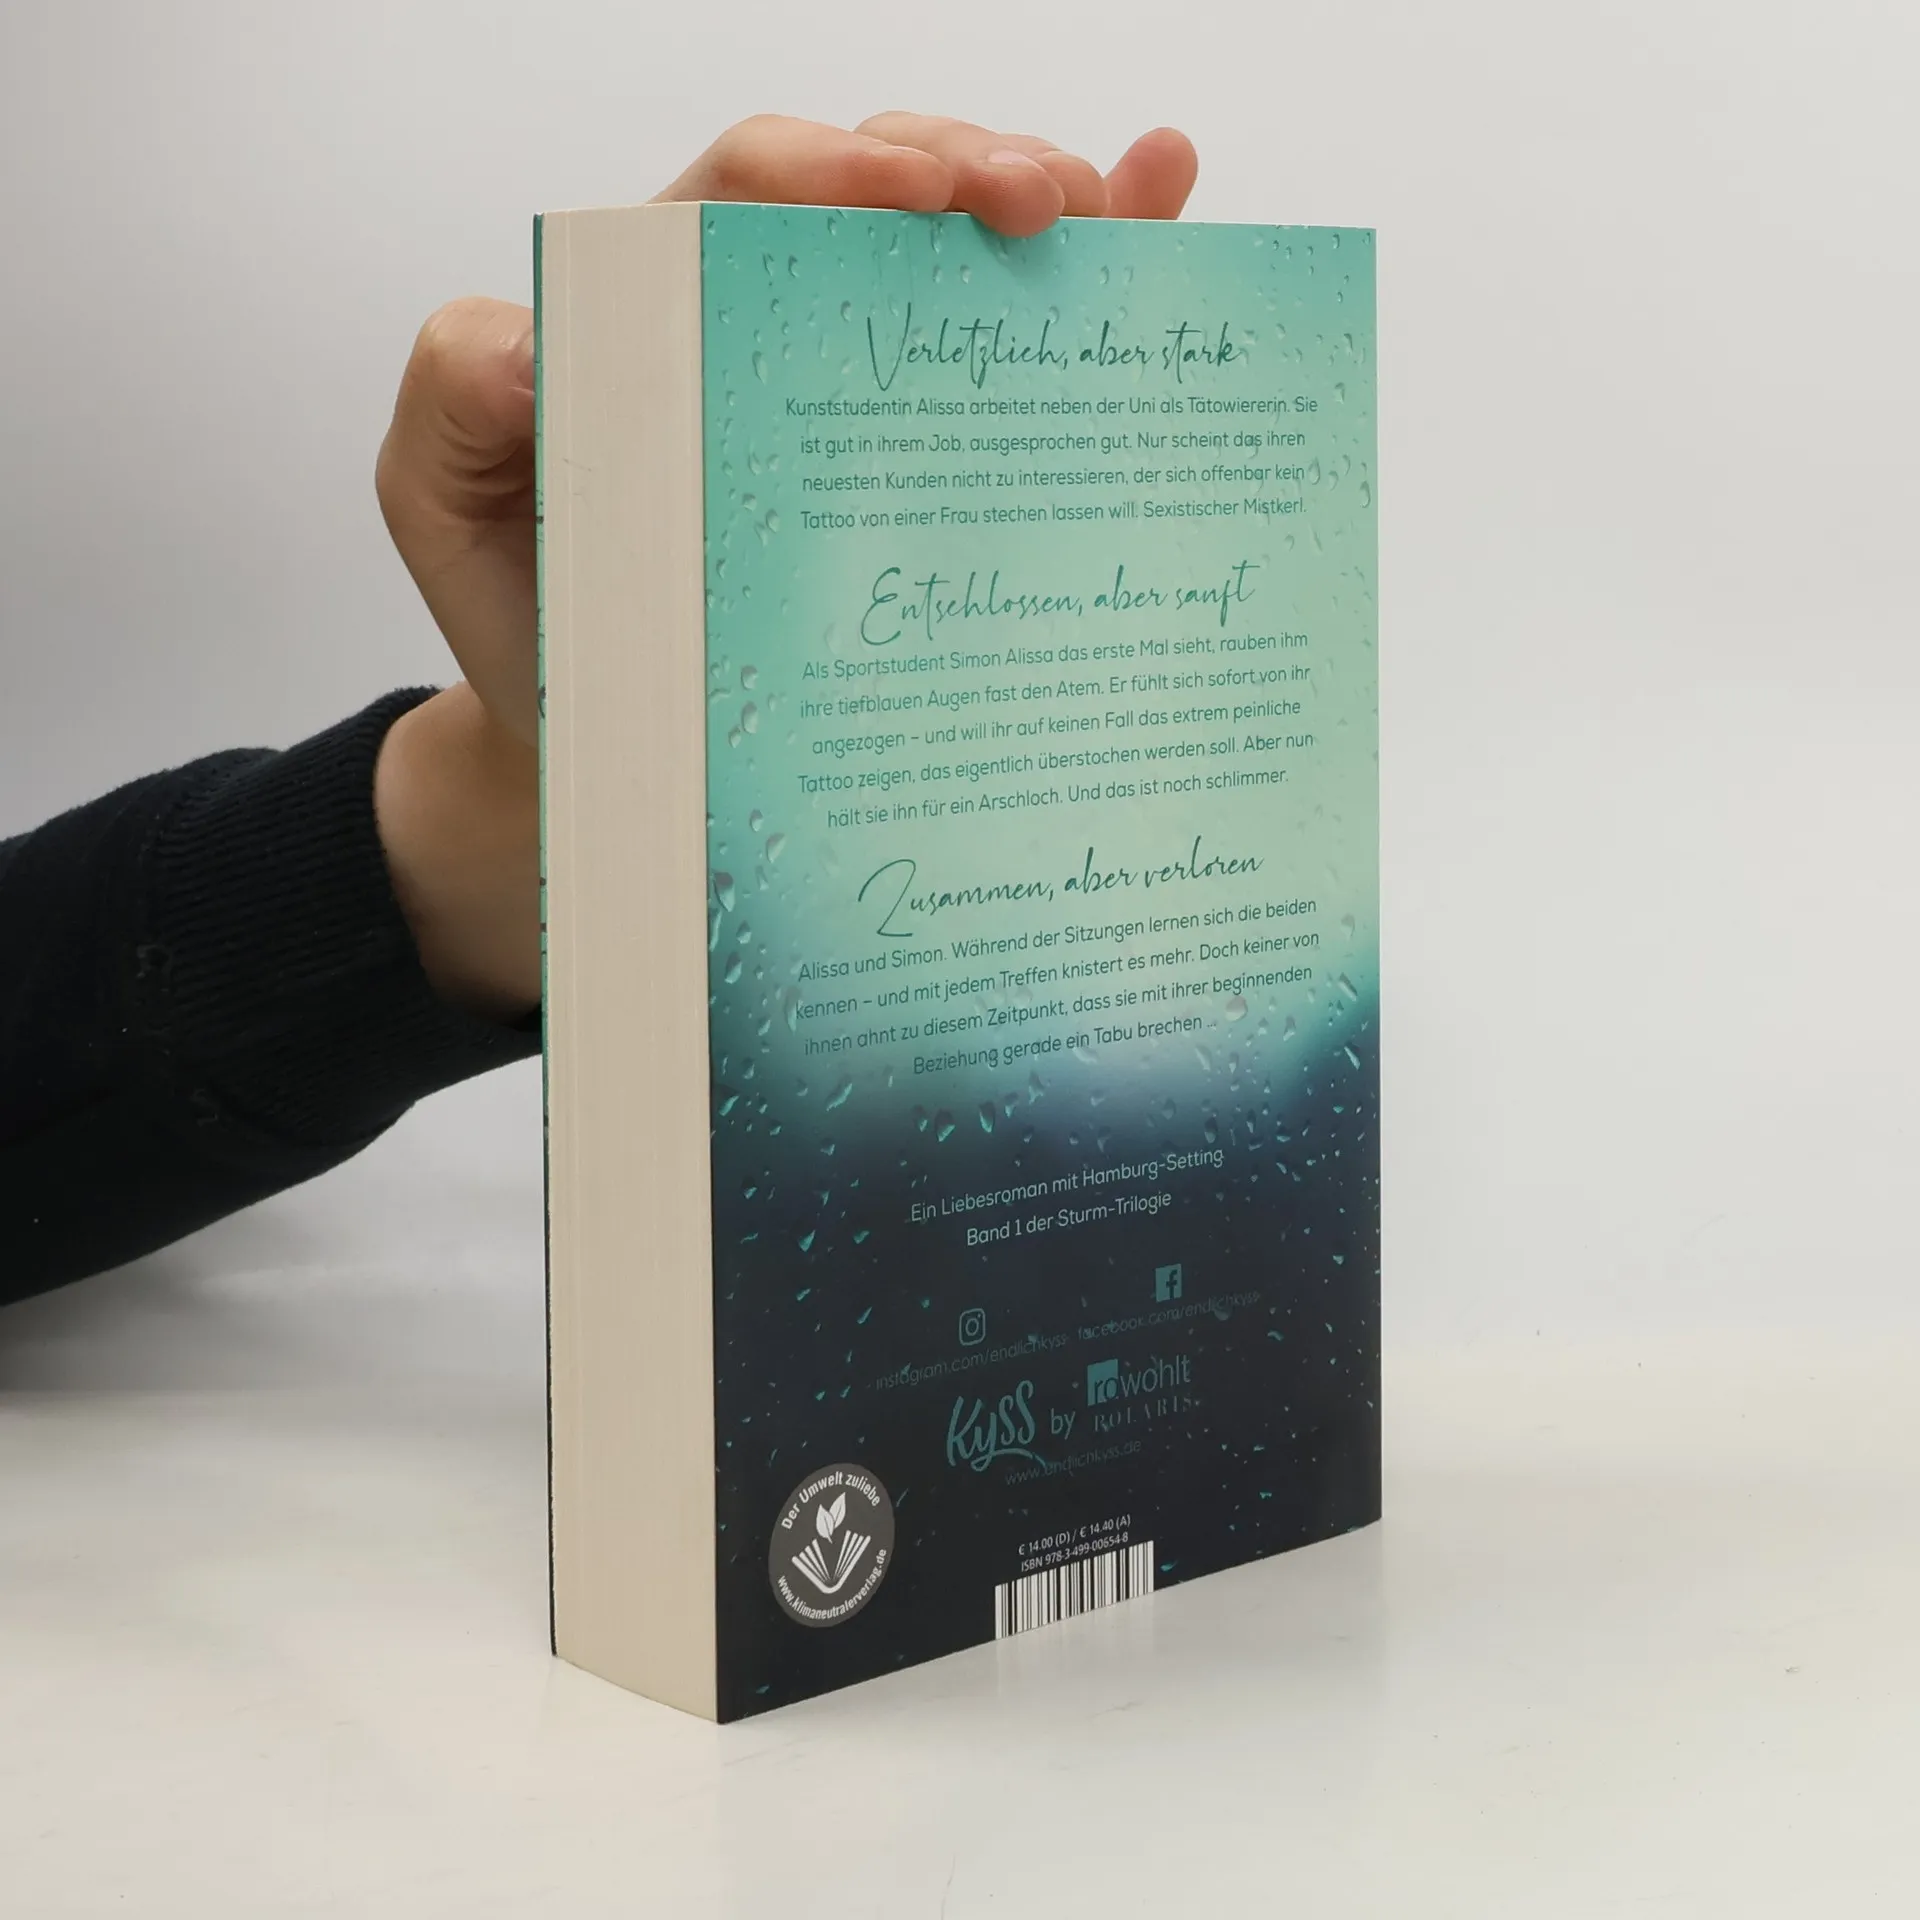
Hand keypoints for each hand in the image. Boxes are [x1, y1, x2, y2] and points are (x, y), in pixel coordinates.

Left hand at [371, 115, 1198, 1016]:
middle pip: (880, 188)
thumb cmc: (538, 617)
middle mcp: (773, 322)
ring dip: (1048, 200)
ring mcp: (858, 386)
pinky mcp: (925, 459)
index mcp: (665, 308)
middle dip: (968, 166)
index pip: (750, 187)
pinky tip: (1158, 203)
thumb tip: (535, 346)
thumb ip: (454, 404)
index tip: (906, 193)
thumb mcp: (444, 504)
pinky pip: (1013, 340)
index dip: (832, 164)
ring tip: (1113, 206)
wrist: (603, 746)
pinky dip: (1100, 259)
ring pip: (960, 248)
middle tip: (1036, 204)